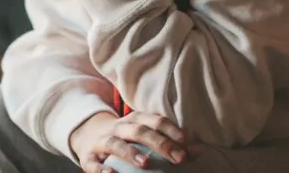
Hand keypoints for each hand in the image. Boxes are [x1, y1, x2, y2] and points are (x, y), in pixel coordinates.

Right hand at [69, 112, 190, 172]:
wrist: (90, 137)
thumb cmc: (128, 140)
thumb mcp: (147, 138)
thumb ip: (173, 144)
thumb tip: (200, 150)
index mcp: (135, 120)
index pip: (156, 120)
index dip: (172, 130)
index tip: (187, 143)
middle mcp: (119, 128)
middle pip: (139, 130)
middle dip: (160, 143)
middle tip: (178, 158)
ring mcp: (102, 141)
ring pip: (116, 144)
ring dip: (131, 153)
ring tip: (146, 163)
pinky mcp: (89, 157)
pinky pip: (93, 164)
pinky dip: (102, 170)